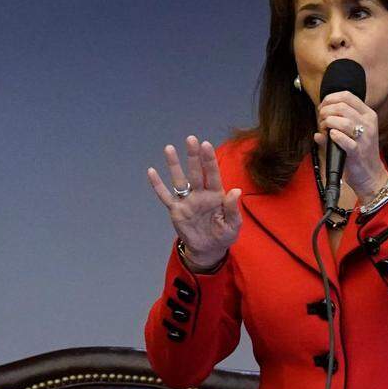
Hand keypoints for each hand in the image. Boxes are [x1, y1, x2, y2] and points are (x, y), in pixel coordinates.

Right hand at [147, 136, 241, 270]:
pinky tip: (151, 172)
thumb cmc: (223, 235)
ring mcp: (187, 201)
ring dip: (174, 165)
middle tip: (190, 139)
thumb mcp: (233, 225)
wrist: (209, 249)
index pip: (212, 174)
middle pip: (196, 172)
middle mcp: (200, 194)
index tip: (206, 144)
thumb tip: (236, 191)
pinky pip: (165, 196)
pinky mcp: (176, 210)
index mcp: (216, 195)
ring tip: (169, 148)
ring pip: (179, 180)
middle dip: (193, 156)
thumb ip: (233, 208)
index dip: (209, 160)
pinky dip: (158, 185)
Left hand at [313, 91, 387, 201]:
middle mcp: (368, 124)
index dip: (330, 99)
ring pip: (343, 121)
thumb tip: (319, 112)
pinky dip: (334, 136)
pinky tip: (330, 136)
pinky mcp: (358, 152)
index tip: (322, 108)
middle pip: (342, 106)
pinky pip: (344, 139)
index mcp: (368, 115)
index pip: (347, 96)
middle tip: (321, 120)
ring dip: (327, 123)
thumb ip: (339, 120)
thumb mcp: (353, 132)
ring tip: (324, 129)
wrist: (370, 175)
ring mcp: (364, 138)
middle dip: (326, 111)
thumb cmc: (359, 152)